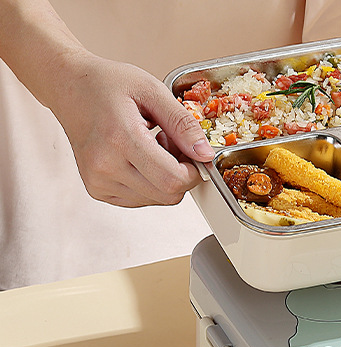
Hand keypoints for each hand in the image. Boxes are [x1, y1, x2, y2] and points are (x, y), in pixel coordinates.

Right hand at [50, 53, 214, 206]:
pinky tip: (138, 158)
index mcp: (120, 138)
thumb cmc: (107, 84)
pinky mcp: (97, 190)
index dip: (193, 172)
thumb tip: (206, 154)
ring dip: (165, 179)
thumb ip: (183, 124)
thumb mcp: (152, 91)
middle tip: (170, 144)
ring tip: (150, 147)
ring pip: (157, 199)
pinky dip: (149, 183)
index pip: (173, 180)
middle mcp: (105, 166)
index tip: (193, 154)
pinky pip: (141, 199)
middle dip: (181, 175)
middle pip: (168, 194)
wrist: (67, 87)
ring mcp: (98, 181)